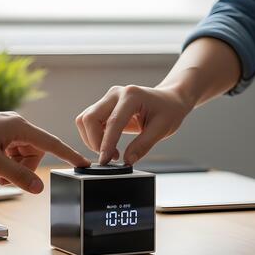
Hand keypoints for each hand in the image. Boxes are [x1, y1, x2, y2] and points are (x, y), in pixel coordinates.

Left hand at [0, 109, 89, 193]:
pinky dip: (4, 165)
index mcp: (19, 127)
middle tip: (4, 180)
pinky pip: (10, 152)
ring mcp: (7, 129)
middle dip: (23, 170)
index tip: (84, 164)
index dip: (69, 155)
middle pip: (35, 153)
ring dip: (11, 170)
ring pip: (22, 155)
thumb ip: (17, 176)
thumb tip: (39, 188)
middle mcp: (16, 125)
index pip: (52, 143)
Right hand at [76, 85, 192, 164]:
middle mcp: (115, 93)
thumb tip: (127, 161)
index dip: (106, 144)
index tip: (105, 161)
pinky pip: (89, 121)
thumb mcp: (161, 129)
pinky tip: (108, 144)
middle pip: (90, 118)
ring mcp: (108, 98)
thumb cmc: (168, 111)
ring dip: (92, 139)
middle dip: (94, 141)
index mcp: (132, 96)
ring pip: (85, 120)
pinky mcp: (104, 105)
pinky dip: (93, 136)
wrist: (168, 100)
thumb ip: (143, 145)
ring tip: (111, 151)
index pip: (112, 122)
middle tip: (111, 157)